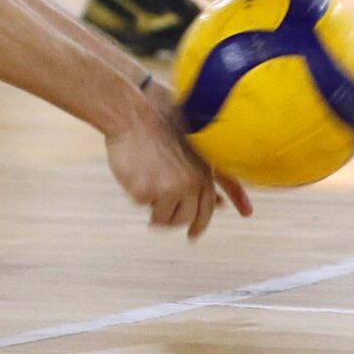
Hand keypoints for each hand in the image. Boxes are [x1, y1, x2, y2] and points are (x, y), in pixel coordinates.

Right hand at [105, 89, 250, 240]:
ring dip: (153, 211)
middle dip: (172, 221)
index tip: (192, 237)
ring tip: (143, 191)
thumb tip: (221, 205)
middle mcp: (191, 184)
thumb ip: (204, 177)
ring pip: (163, 218)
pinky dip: (135, 194)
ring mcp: (169, 189)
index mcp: (203, 172)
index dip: (199, 224)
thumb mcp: (189, 151)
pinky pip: (141, 205)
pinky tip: (133, 174)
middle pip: (185, 218)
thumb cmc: (157, 128)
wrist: (132, 117)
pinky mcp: (146, 192)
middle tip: (157, 222)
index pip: (207, 208)